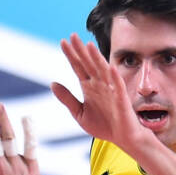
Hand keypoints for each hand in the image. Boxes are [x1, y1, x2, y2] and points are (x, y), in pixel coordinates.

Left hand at [50, 35, 152, 155]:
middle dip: (81, 50)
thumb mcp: (79, 113)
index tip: (63, 42)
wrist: (122, 138)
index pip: (78, 67)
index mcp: (89, 87)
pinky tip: (111, 68)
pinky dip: (115, 77)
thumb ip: (67, 98)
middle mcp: (100, 85)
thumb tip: (52, 83)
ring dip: (96, 58)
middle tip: (72, 36)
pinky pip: (119, 87)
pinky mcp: (121, 100)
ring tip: (88, 46)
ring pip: (102, 71)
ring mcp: (111, 91)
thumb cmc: (103, 125)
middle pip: (88, 64)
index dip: (71, 55)